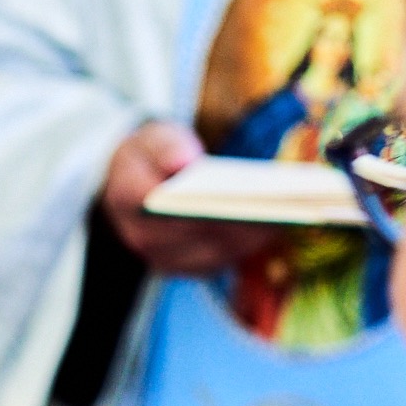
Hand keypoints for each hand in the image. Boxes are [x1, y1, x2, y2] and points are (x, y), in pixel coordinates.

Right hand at [99, 121, 269, 273]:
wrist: (137, 184)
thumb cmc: (151, 156)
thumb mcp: (153, 137)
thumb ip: (165, 145)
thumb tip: (183, 162)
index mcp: (125, 195)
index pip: (156, 201)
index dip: (189, 199)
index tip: (226, 190)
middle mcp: (140, 236)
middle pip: (191, 234)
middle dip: (229, 219)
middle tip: (269, 203)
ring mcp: (163, 258)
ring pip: (210, 253)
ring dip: (245, 235)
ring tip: (280, 213)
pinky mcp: (186, 268)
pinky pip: (220, 262)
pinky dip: (246, 244)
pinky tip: (273, 225)